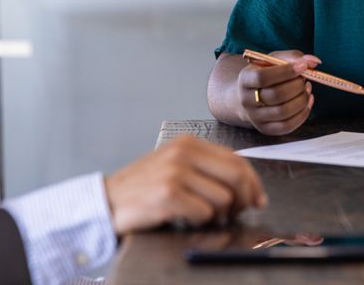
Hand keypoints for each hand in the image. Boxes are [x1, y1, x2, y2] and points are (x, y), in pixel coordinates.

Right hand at [104, 135, 266, 235]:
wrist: (105, 202)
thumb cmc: (143, 189)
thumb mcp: (175, 167)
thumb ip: (207, 170)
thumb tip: (249, 190)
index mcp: (188, 143)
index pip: (236, 159)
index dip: (253, 182)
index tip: (258, 199)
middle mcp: (183, 152)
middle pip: (236, 176)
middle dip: (244, 200)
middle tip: (237, 213)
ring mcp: (175, 172)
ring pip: (223, 199)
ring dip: (217, 215)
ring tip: (199, 216)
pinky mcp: (168, 194)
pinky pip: (204, 213)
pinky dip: (199, 221)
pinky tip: (184, 218)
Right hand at [237, 49, 319, 135]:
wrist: (251, 95)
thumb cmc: (266, 74)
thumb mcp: (273, 60)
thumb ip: (293, 57)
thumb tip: (314, 61)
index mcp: (245, 79)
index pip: (263, 77)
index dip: (286, 71)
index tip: (303, 66)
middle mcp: (246, 100)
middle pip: (275, 95)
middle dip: (297, 86)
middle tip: (305, 79)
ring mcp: (255, 117)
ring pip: (283, 112)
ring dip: (301, 99)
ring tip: (307, 88)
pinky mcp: (266, 129)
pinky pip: (287, 126)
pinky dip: (303, 114)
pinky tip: (307, 101)